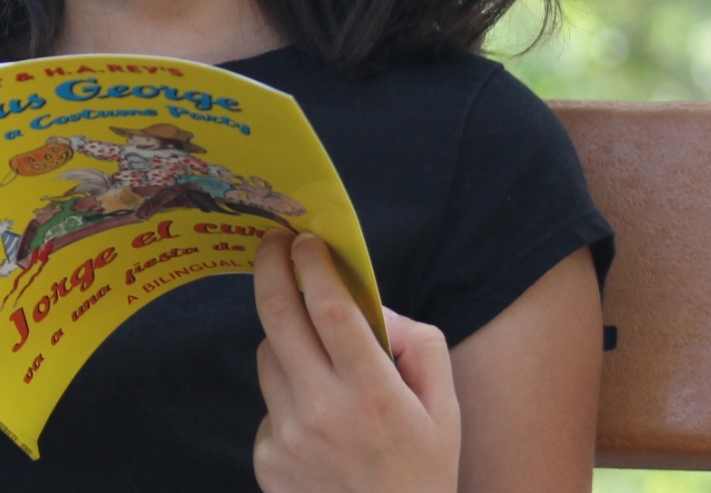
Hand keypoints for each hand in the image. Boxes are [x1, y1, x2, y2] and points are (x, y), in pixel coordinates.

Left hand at [252, 230, 459, 492]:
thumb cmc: (422, 472)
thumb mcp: (445, 408)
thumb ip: (419, 345)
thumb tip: (372, 307)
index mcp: (373, 395)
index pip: (332, 311)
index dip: (315, 267)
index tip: (307, 240)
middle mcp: (322, 413)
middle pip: (279, 318)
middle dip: (271, 267)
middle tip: (273, 243)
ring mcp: (287, 438)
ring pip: (268, 356)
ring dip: (285, 338)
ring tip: (316, 355)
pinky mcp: (265, 459)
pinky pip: (267, 403)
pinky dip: (287, 395)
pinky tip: (317, 422)